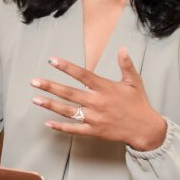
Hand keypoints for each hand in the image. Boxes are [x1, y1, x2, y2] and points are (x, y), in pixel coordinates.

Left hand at [30, 47, 166, 150]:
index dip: (66, 67)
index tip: (52, 60)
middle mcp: (97, 102)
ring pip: (68, 111)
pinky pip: (74, 129)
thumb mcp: (134, 81)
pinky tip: (47, 123)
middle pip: (69, 93)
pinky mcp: (94, 131)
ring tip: (35, 99)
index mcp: (105, 88)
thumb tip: (122, 48)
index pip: (82, 75)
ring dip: (50, 105)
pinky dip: (60, 127)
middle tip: (34, 81)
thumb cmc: (138, 103)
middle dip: (50, 86)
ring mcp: (94, 118)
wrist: (145, 129)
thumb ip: (126, 65)